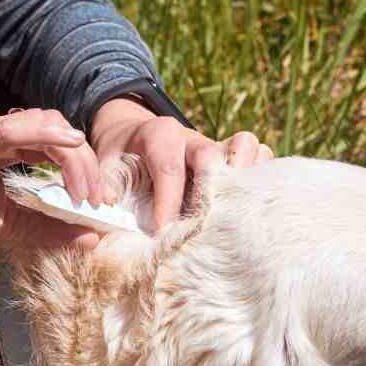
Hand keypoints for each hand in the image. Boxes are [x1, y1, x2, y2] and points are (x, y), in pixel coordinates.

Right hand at [0, 109, 102, 274]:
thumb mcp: (8, 227)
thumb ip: (48, 228)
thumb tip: (92, 237)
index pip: (50, 137)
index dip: (80, 163)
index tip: (97, 199)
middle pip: (52, 127)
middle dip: (83, 161)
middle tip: (96, 200)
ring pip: (39, 126)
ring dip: (72, 157)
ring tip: (85, 194)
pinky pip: (8, 132)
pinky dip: (44, 136)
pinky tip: (69, 146)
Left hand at [88, 96, 273, 227]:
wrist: (134, 134)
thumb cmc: (121, 156)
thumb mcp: (104, 163)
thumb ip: (106, 183)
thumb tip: (108, 208)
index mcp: (159, 134)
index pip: (168, 167)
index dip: (167, 201)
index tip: (162, 231)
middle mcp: (192, 137)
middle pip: (211, 155)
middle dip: (206, 193)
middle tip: (200, 226)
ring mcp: (217, 144)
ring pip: (246, 146)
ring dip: (244, 177)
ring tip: (234, 209)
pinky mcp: (233, 155)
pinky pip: (260, 155)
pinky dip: (261, 176)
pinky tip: (248, 205)